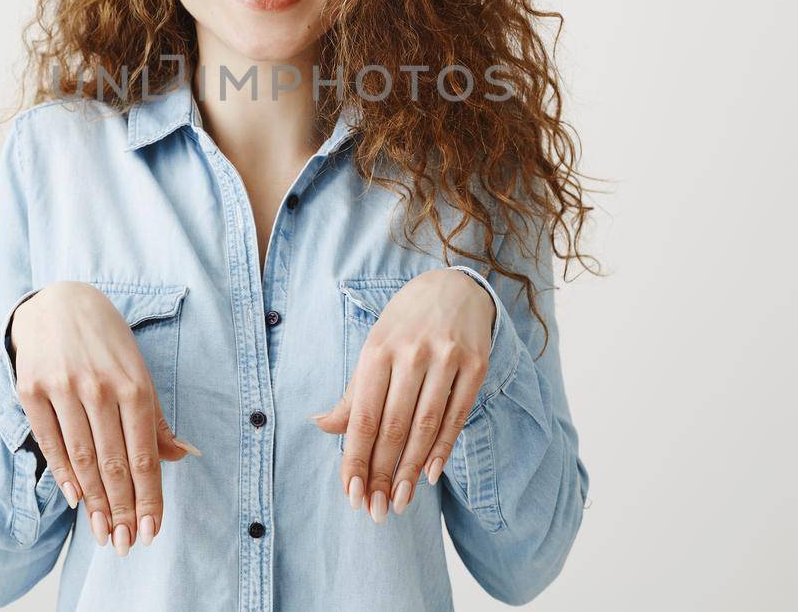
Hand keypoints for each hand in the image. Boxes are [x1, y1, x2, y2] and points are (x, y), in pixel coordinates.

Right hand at [8, 281, 197, 556]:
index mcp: (134, 384)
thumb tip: (183, 455)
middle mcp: (99, 387)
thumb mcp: (138, 371)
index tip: (151, 531)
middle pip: (113, 462)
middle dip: (121, 510)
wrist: (59, 302)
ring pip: (82, 457)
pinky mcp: (32, 388)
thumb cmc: (107, 343)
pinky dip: (62, 473)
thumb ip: (156, 418)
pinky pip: (49, 440)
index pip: (144, 453)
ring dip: (94, 502)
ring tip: (102, 534)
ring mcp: (63, 387)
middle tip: (124, 546)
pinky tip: (75, 499)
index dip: (148, 496)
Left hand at [310, 268, 494, 522]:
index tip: (352, 495)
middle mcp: (410, 354)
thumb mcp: (373, 349)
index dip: (356, 459)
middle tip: (377, 511)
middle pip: (393, 426)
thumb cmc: (404, 325)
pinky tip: (429, 475)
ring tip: (400, 502)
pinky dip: (442, 449)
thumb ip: (353, 393)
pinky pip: (457, 416)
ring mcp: (446, 358)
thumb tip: (321, 426)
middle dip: (383, 474)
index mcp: (376, 350)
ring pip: (425, 426)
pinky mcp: (475, 365)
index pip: (363, 416)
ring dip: (410, 470)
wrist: (453, 287)